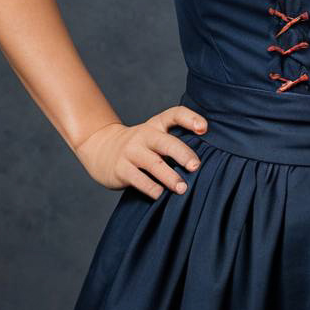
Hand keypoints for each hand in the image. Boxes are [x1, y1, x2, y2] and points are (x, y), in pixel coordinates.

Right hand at [73, 106, 207, 197]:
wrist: (101, 149)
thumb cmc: (140, 145)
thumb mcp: (155, 135)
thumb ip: (174, 141)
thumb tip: (208, 158)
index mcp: (156, 125)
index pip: (175, 114)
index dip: (190, 118)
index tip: (204, 128)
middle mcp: (144, 135)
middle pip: (166, 142)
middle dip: (182, 153)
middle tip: (196, 166)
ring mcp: (131, 151)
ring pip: (153, 164)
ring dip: (169, 177)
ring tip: (182, 188)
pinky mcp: (121, 169)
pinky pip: (138, 179)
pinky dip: (150, 187)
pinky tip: (160, 195)